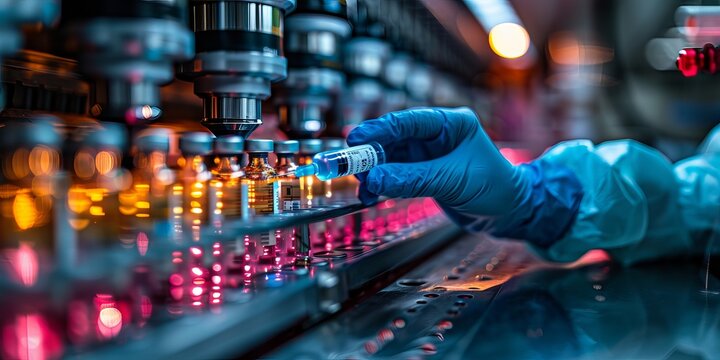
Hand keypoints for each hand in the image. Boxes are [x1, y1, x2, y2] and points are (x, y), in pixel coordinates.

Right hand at [346, 107, 527, 215]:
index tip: (355, 139)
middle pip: (394, 139)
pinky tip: (371, 194)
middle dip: (369, 153)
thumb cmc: (494, 188)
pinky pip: (395, 174)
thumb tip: (375, 178)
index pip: (409, 121)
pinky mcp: (424, 173)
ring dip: (374, 172)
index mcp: (451, 123)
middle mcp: (437, 135)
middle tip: (344, 164)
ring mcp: (429, 154)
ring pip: (391, 158)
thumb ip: (412, 179)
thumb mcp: (452, 181)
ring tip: (363, 188)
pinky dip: (382, 184)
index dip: (379, 129)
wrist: (510, 213)